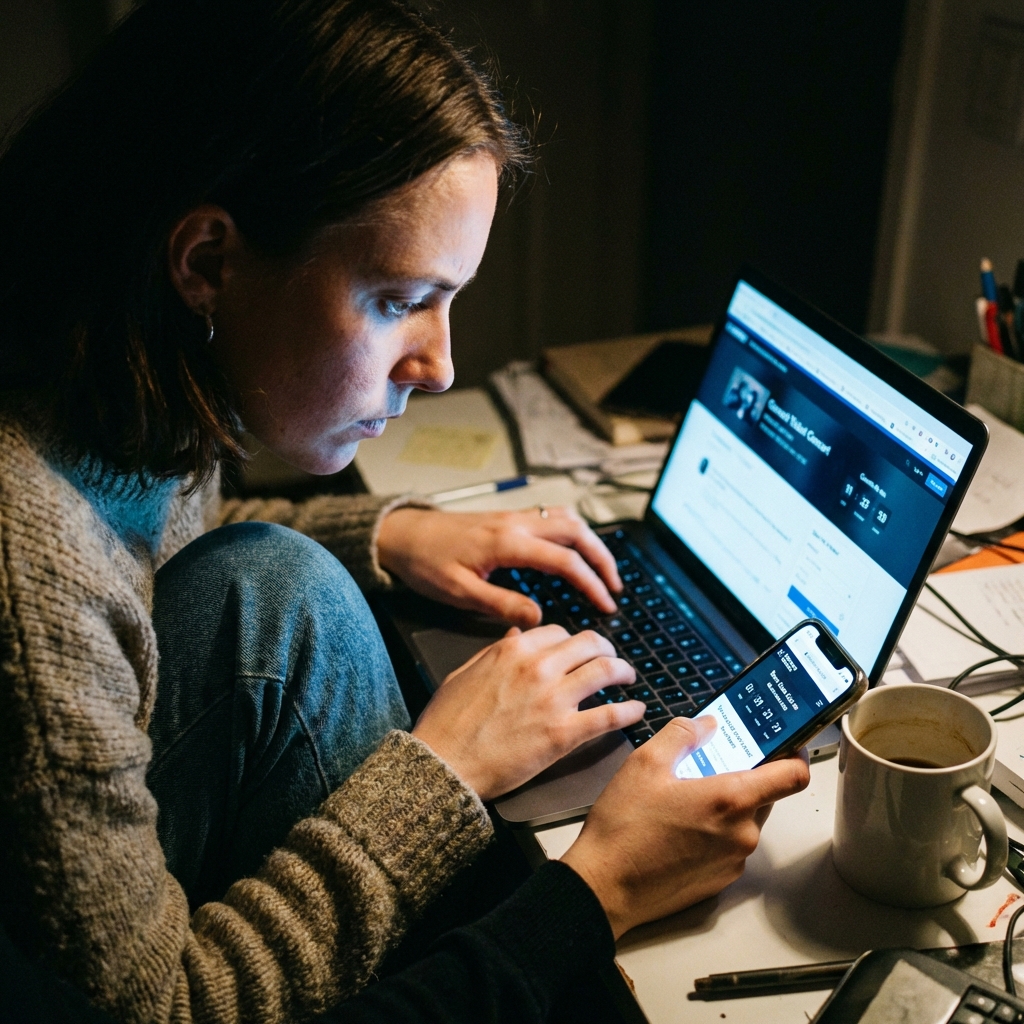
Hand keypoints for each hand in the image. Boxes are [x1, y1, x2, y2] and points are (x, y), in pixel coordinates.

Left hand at [376, 506, 620, 626]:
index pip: (564, 560)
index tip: (606, 604)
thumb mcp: (460, 593)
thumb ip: (502, 604)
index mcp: (507, 543)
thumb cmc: (425, 563)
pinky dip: (572, 533)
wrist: (401, 534)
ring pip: (566, 519)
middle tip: (615, 587)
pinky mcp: (507, 518)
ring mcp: (513, 517)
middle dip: (602, 558)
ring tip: (603, 570)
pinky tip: (574, 551)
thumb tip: (539, 618)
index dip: (590, 583)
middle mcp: (516, 523)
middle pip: (576, 531)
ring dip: (590, 542)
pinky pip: (551, 517)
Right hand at [412, 625, 642, 800]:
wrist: (445, 763)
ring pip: (606, 671)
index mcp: (513, 650)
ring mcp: (553, 699)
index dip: (573, 642)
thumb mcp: (466, 672)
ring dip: (624, 673)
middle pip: (590, 644)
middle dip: (606, 650)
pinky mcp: (564, 733)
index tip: (578, 651)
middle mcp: (538, 667)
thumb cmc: (448, 722)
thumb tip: (517, 635)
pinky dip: (629, 711)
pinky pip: (609, 715)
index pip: (559, 632)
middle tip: (612, 660)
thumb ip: (496, 651)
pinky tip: (637, 710)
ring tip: (629, 679)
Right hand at [561, 716, 809, 938]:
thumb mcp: (645, 763)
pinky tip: (678, 828)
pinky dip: (714, 832)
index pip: (793, 775)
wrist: (605, 888)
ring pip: (745, 821)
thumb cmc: (624, 828)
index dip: (795, 754)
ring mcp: (734, 861)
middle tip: (706, 766)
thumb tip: (707, 725)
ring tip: (683, 799)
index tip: (784, 742)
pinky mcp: (721, 880)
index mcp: (731, 800)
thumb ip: (682, 734)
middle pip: (765, 795)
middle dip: (743, 777)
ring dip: (726, 806)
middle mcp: (742, 833)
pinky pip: (730, 845)